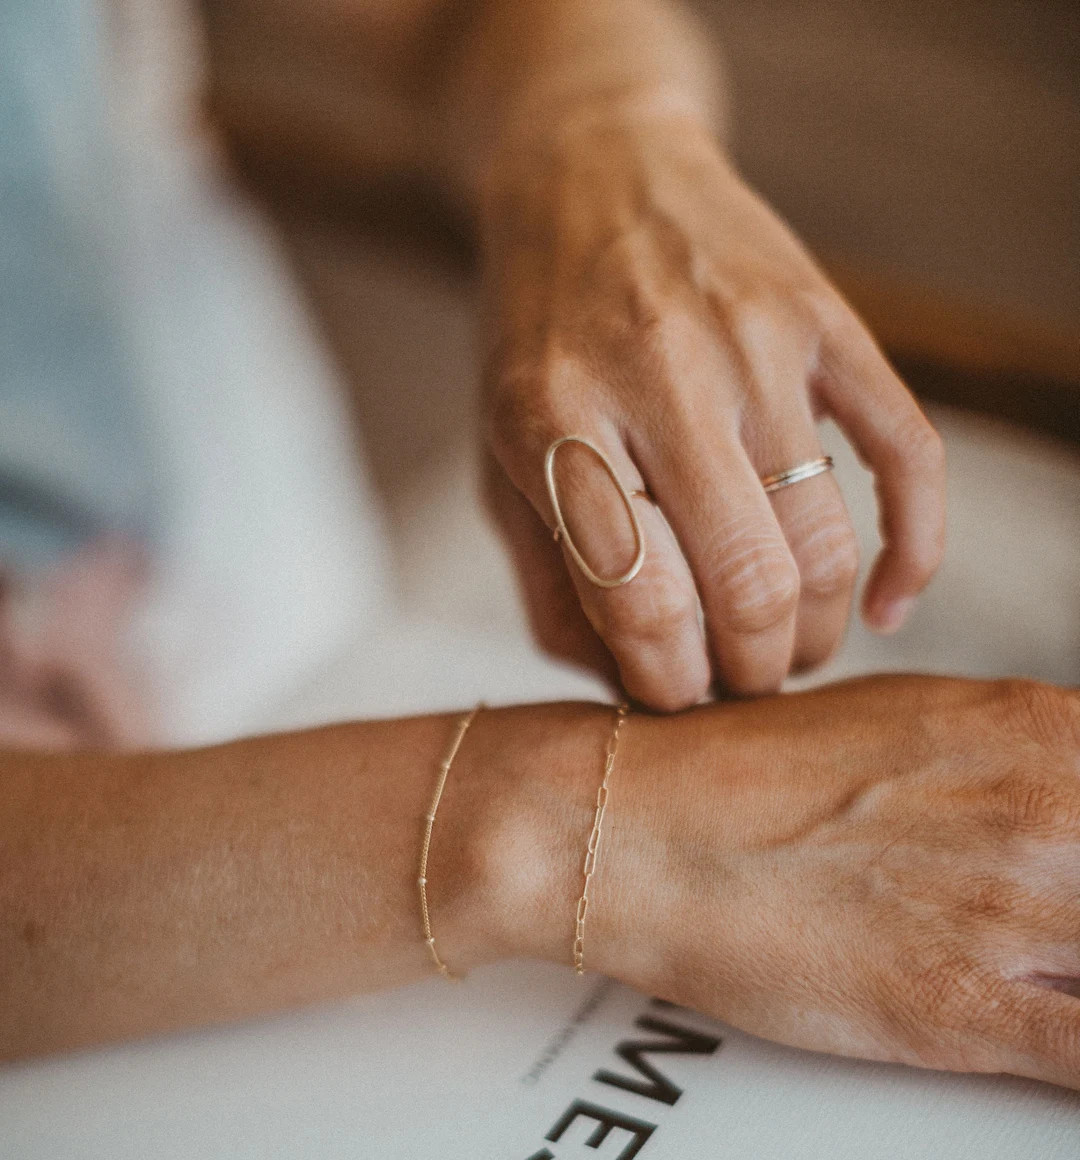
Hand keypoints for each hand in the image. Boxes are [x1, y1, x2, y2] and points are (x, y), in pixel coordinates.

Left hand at [481, 108, 944, 709]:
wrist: (591, 170)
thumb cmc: (536, 337)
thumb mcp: (495, 453)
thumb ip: (546, 579)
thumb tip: (622, 691)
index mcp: (552, 413)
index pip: (639, 599)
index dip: (669, 684)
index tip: (677, 700)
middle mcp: (658, 372)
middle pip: (745, 582)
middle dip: (751, 672)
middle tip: (739, 685)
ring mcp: (754, 340)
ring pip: (824, 539)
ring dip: (815, 631)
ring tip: (786, 647)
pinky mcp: (826, 320)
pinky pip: (909, 456)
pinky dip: (914, 551)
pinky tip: (887, 602)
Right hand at [569, 676, 1077, 1089]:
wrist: (640, 828)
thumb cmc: (747, 776)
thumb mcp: (910, 723)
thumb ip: (1016, 763)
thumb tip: (1064, 803)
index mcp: (1041, 730)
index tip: (1073, 880)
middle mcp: (1049, 811)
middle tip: (1046, 925)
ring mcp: (1015, 913)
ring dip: (1078, 969)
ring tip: (1033, 969)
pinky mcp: (967, 1011)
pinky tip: (1053, 1051)